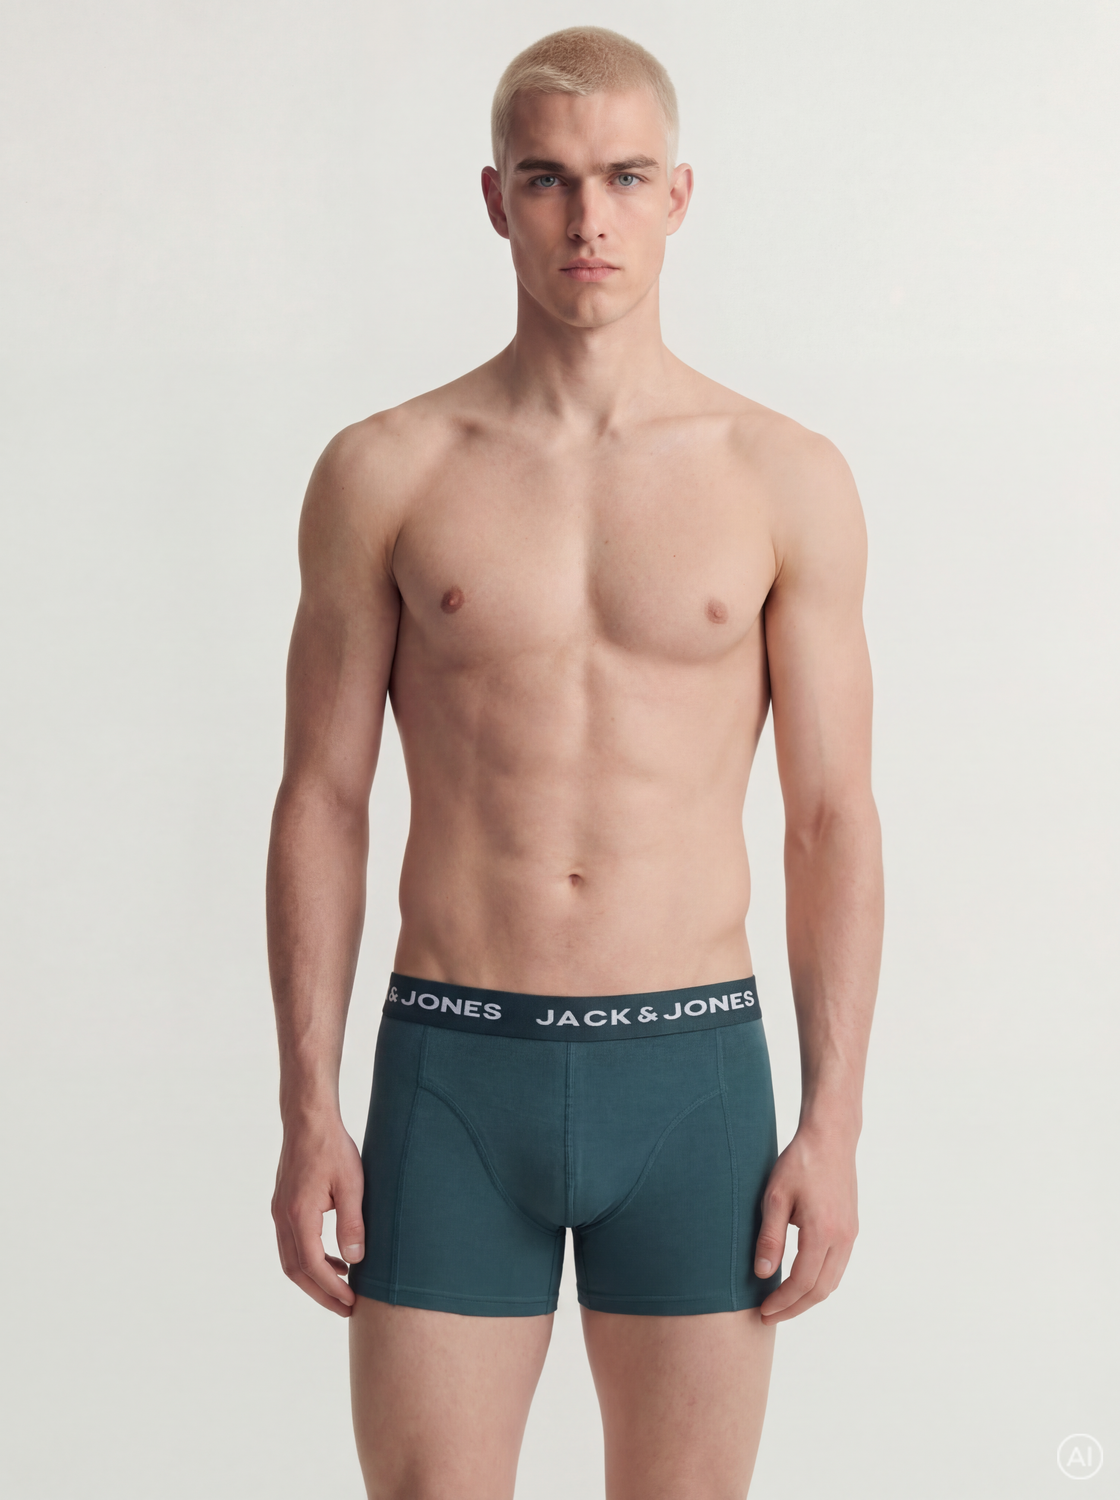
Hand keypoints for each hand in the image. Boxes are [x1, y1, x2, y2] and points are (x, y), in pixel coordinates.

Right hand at [271, 1114, 365, 1315]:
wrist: (308, 1119)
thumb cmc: (332, 1147)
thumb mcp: (351, 1184)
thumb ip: (352, 1222)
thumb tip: (355, 1260)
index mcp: (298, 1214)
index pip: (312, 1265)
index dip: (331, 1288)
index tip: (351, 1302)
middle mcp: (282, 1217)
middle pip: (296, 1270)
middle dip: (321, 1293)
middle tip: (346, 1308)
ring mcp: (279, 1211)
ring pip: (290, 1259)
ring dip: (314, 1277)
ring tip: (343, 1286)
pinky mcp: (282, 1205)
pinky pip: (291, 1243)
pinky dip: (309, 1258)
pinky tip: (333, 1257)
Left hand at [754, 1121, 858, 1324]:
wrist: (830, 1137)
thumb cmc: (799, 1162)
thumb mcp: (775, 1197)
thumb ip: (770, 1237)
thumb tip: (762, 1273)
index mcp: (822, 1232)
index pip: (801, 1282)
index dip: (782, 1302)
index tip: (763, 1311)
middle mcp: (842, 1238)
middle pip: (820, 1290)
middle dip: (794, 1308)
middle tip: (769, 1316)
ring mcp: (850, 1234)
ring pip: (832, 1281)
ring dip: (808, 1297)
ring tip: (783, 1303)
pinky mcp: (851, 1228)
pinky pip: (838, 1266)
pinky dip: (819, 1281)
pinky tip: (801, 1280)